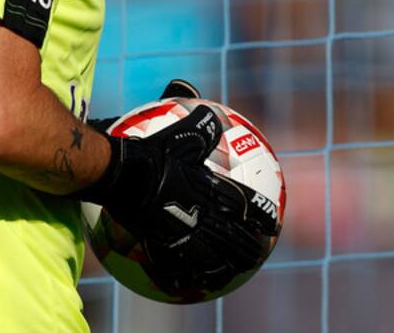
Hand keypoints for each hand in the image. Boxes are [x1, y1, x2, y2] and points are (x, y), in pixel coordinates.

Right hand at [80, 84, 276, 290]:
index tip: (272, 224)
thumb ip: (200, 128)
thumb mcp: (179, 135)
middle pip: (232, 235)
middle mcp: (199, 210)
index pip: (242, 204)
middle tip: (260, 253)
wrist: (120, 172)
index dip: (259, 215)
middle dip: (249, 245)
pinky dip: (194, 271)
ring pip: (212, 252)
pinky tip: (200, 281)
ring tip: (238, 270)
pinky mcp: (161, 239)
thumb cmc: (150, 151)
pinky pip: (182, 260)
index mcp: (207, 187)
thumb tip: (212, 112)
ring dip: (229, 262)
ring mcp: (181, 228)